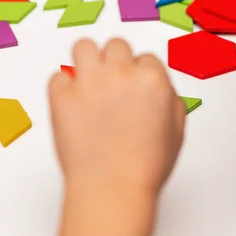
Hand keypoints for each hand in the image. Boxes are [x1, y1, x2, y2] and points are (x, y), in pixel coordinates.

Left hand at [48, 38, 185, 196]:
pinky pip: (58, 77)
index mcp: (153, 80)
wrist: (112, 191)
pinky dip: (64, 88)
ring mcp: (89, 82)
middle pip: (116, 45)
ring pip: (83, 46)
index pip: (146, 58)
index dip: (141, 75)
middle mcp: (121, 74)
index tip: (135, 90)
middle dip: (116, 62)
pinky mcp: (61, 96)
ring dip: (88, 61)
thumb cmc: (145, 168)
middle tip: (112, 84)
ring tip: (88, 81)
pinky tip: (73, 104)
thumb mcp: (177, 131)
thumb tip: (160, 87)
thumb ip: (171, 100)